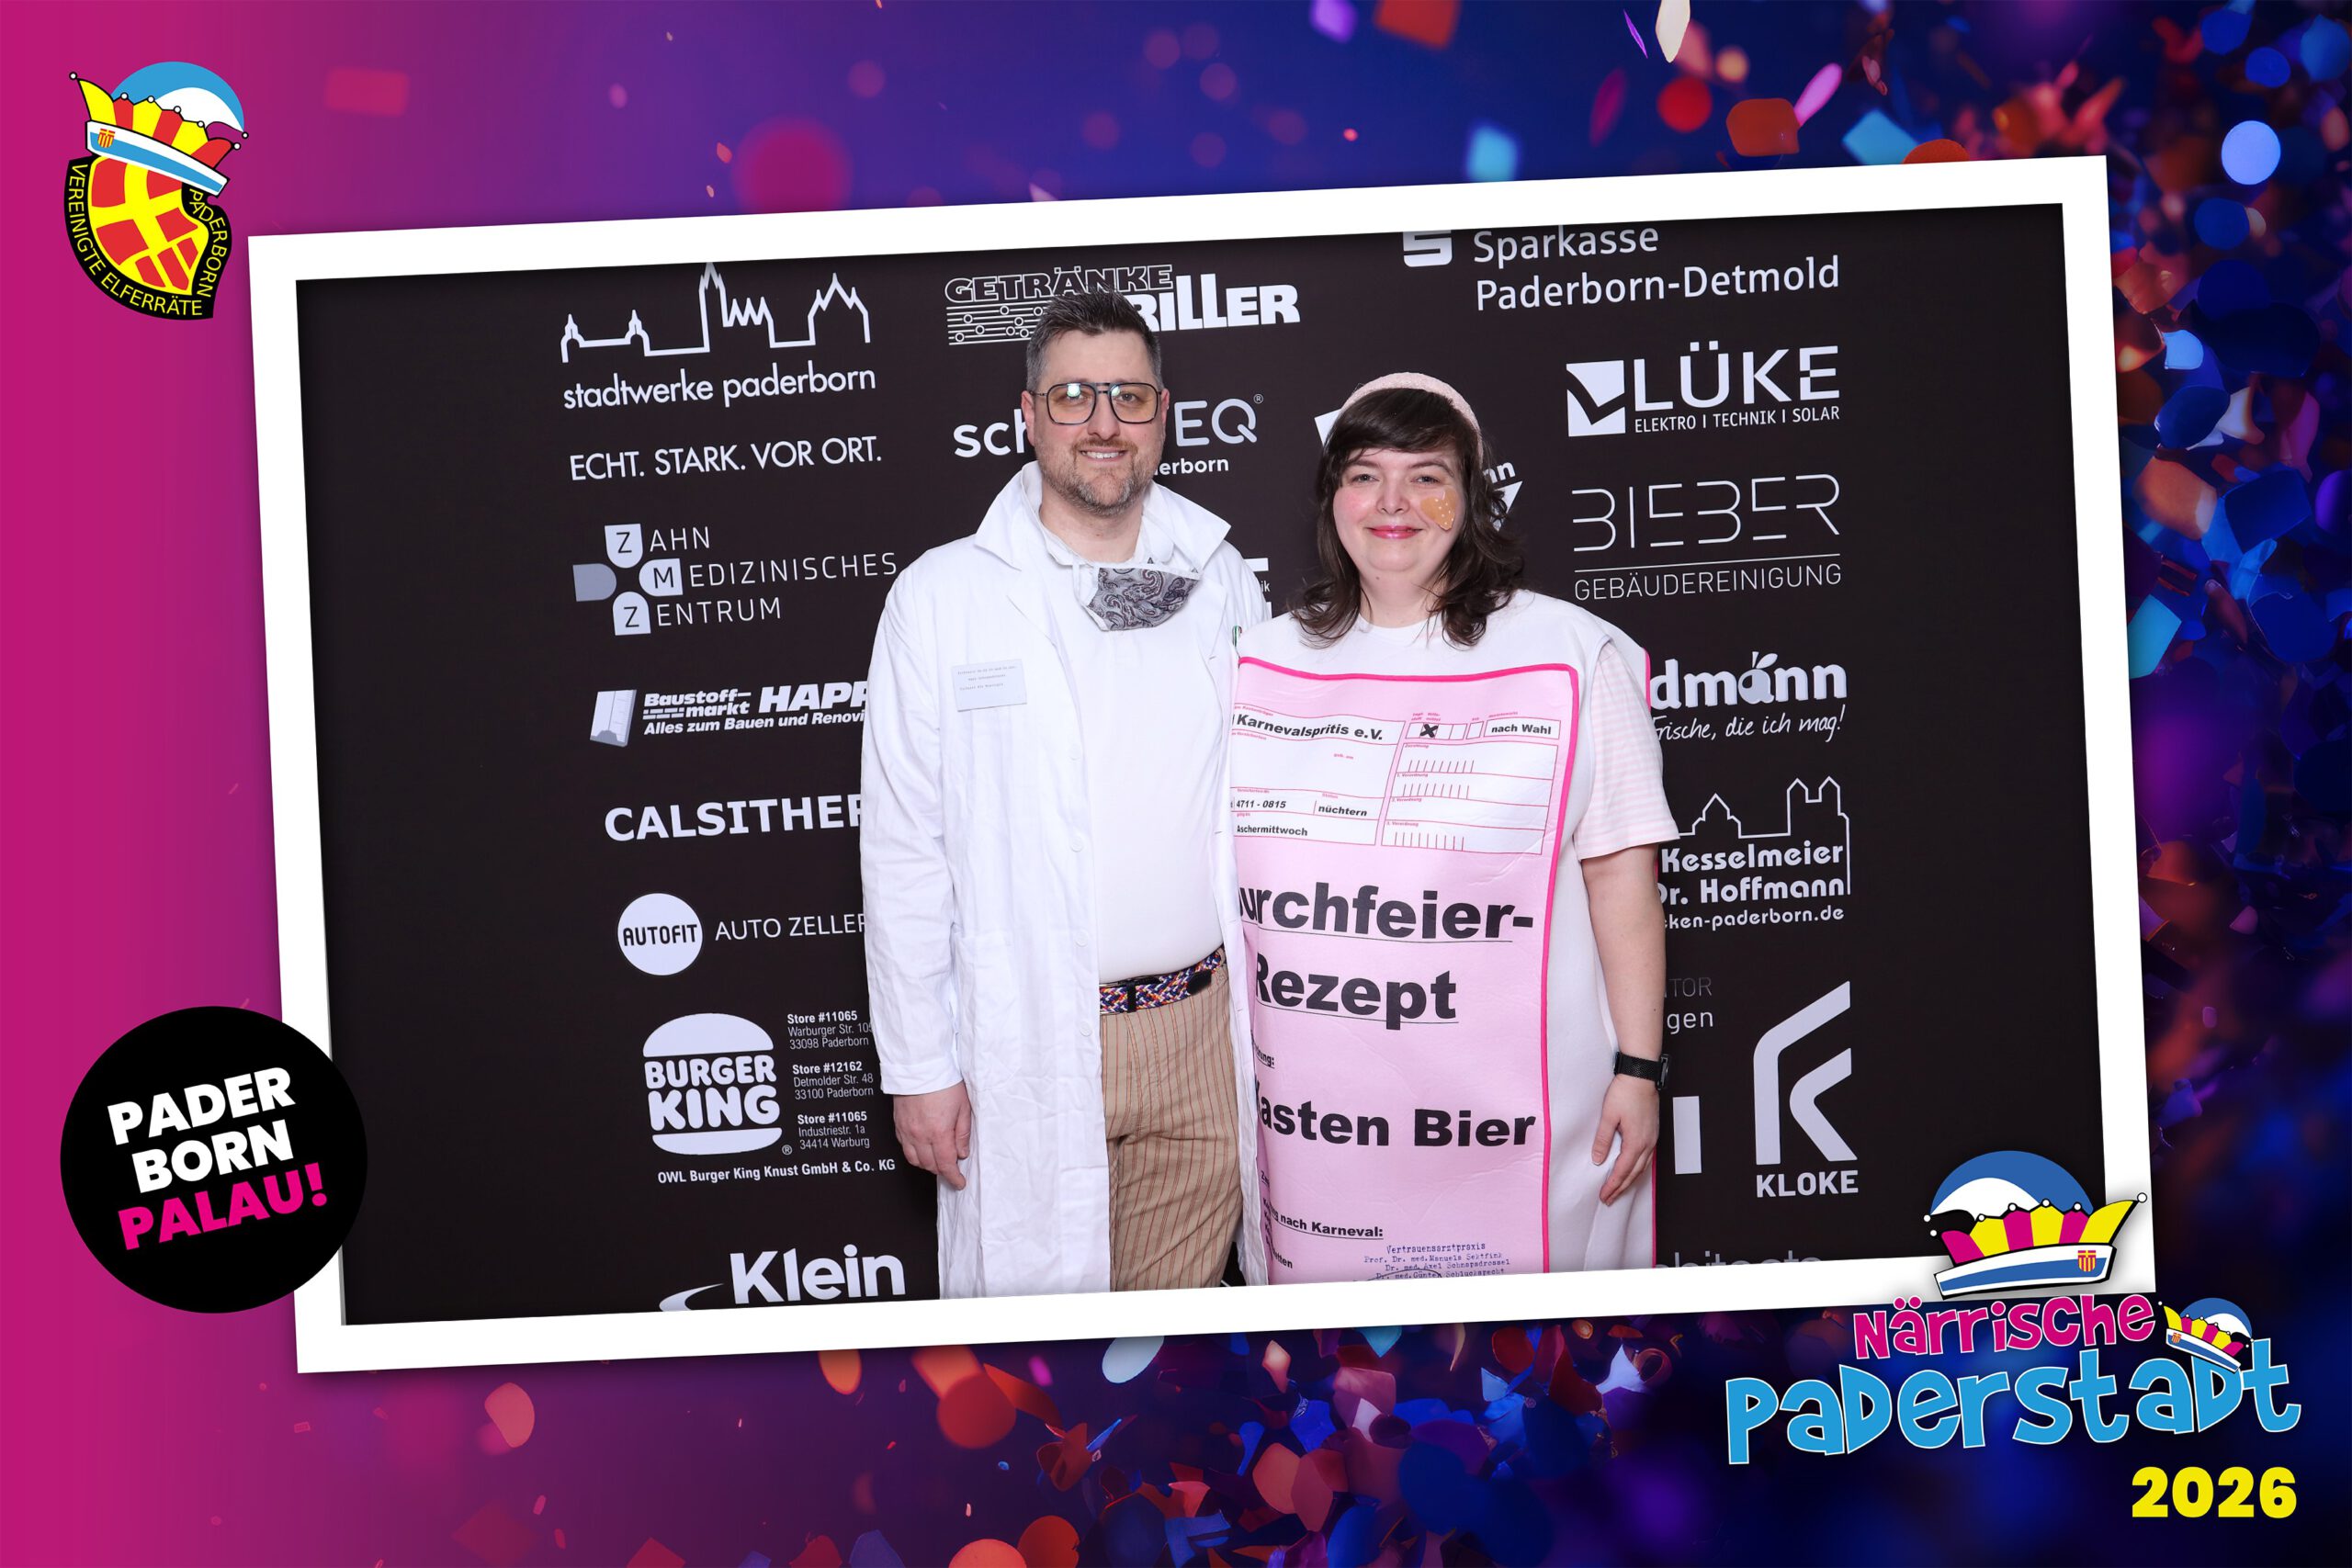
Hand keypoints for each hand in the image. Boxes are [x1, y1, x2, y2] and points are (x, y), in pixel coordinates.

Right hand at [894, 1082, 972, 1190]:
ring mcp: (907, 1130)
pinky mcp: (898, 1124)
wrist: (920, 1066)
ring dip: (927, 1164)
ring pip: (914, 1159)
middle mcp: (920, 1135)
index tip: (959, 1182)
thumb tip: (962, 1153)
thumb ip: (963, 1134)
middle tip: (952, 1168)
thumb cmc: (943, 1081)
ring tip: (937, 1159)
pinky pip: (904, 1147)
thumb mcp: (963, 1107)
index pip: (945, 1165)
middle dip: (942, 1171)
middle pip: (929, 1165)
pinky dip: (914, 1153)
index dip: (953, 1178)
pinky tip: (922, 1148)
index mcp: (938, 1132)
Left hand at [1590, 1073, 1658, 1205]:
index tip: (1604, 1195)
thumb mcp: (1608, 1116)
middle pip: (1634, 1173)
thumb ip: (1602, 1139)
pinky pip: (1647, 1158)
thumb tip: (1597, 1159)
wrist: (1641, 1076)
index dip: (1612, 1185)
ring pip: (1642, 1167)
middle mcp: (1647, 1143)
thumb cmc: (1625, 1093)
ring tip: (1619, 1189)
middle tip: (1608, 1198)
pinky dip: (1638, 1168)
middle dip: (1621, 1188)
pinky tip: (1632, 1170)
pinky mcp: (1653, 1132)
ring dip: (1630, 1180)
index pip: (1622, 1171)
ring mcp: (1653, 1138)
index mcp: (1636, 1142)